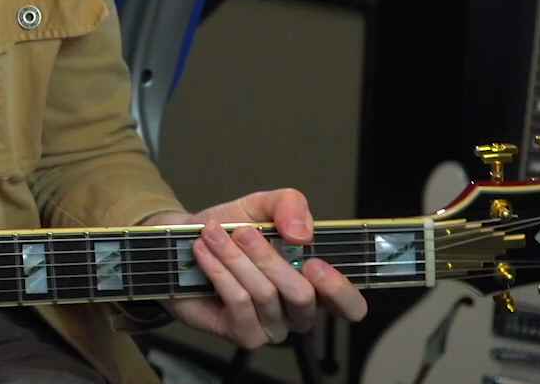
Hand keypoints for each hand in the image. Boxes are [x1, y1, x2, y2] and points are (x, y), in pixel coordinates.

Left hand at [144, 189, 366, 348]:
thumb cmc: (233, 228)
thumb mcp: (263, 206)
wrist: (189, 242)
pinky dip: (219, 271)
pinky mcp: (245, 335)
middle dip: (269, 258)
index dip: (339, 289)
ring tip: (213, 235)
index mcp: (317, 283)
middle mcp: (301, 311)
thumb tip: (302, 233)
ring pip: (266, 295)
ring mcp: (274, 327)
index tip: (314, 261)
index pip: (350, 306)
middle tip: (242, 232)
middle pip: (302, 296)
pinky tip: (205, 252)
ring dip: (236, 259)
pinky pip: (239, 303)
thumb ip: (289, 205)